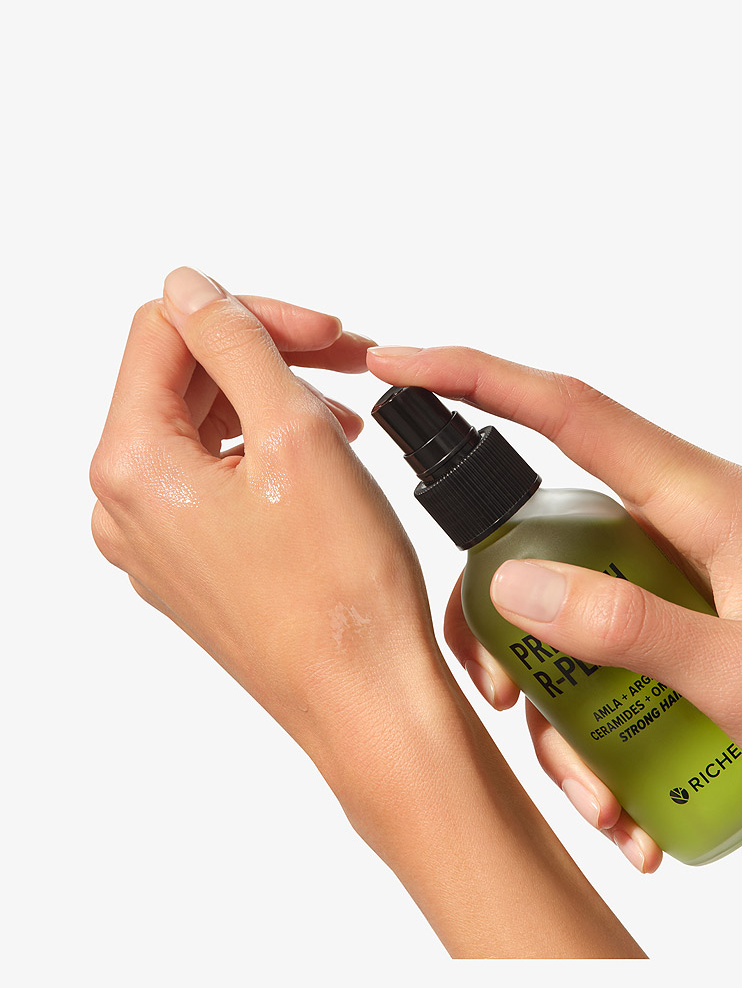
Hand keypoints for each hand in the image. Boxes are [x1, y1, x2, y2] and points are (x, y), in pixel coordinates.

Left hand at [90, 272, 644, 957]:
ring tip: (345, 426)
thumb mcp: (295, 436)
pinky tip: (324, 466)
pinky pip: (221, 483)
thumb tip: (192, 287)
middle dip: (268, 360)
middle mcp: (128, 509)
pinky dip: (270, 457)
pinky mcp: (199, 568)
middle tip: (348, 365)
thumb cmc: (341, 591)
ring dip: (274, 407)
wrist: (367, 699)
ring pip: (207, 432)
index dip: (251, 313)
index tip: (323, 332)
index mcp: (133, 469)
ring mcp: (160, 545)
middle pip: (184, 382)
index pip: (164, 333)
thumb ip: (236, 345)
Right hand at [367, 344, 741, 935]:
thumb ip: (628, 626)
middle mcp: (685, 527)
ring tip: (593, 793)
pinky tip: (622, 802)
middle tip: (495, 688)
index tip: (399, 362)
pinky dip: (594, 727)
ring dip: (557, 700)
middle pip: (546, 531)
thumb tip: (512, 583)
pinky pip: (605, 659)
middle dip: (501, 611)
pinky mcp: (686, 633)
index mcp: (705, 500)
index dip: (479, 378)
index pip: (572, 413)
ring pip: (569, 611)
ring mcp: (682, 582)